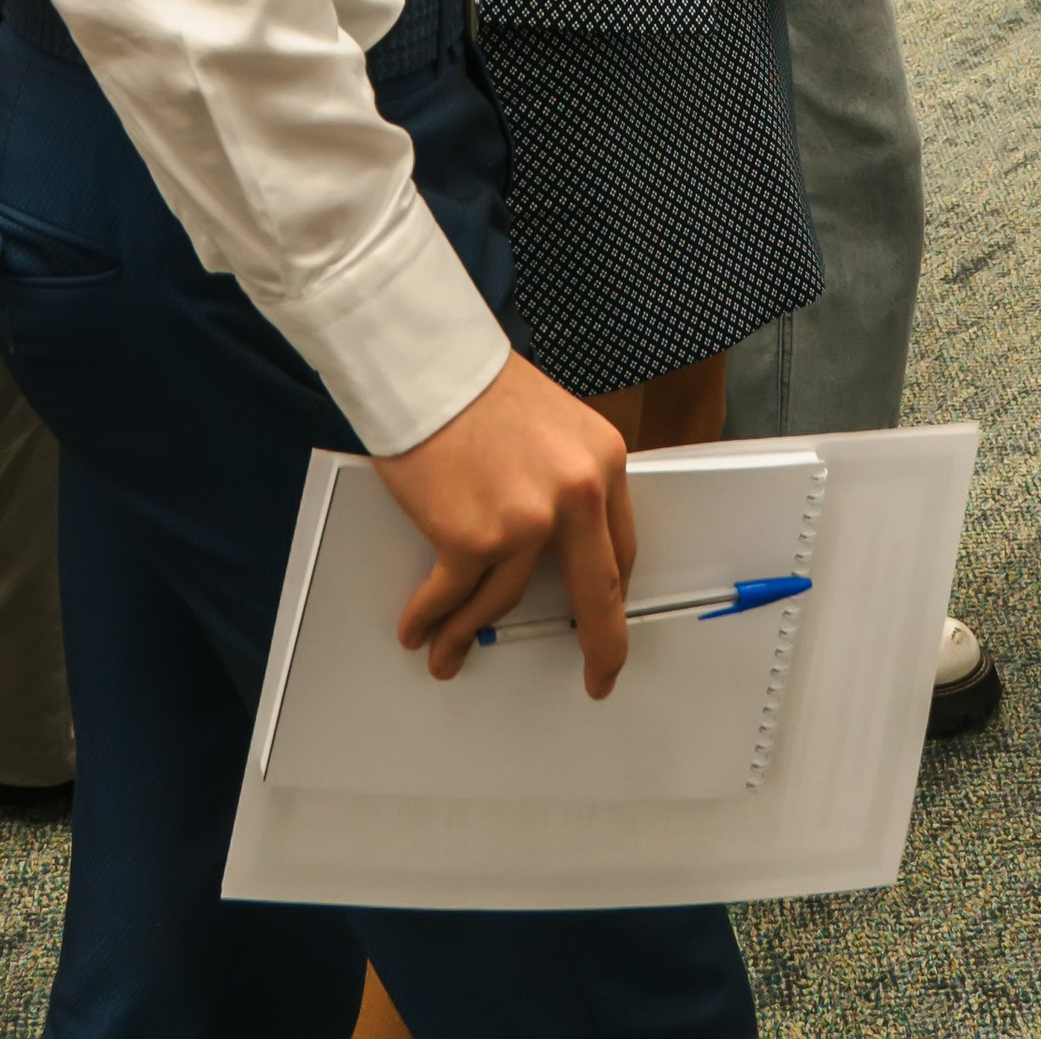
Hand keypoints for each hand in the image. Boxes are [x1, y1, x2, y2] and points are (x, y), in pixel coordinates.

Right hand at [378, 352, 635, 693]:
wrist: (427, 365)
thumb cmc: (479, 386)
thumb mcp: (553, 426)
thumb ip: (564, 478)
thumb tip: (554, 539)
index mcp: (603, 461)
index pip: (619, 547)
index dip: (613, 592)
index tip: (609, 619)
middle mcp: (576, 495)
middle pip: (597, 593)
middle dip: (600, 645)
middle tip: (599, 674)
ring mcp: (526, 521)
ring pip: (505, 600)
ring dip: (471, 630)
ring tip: (450, 650)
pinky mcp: (473, 538)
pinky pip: (454, 595)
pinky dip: (433, 617)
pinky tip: (421, 629)